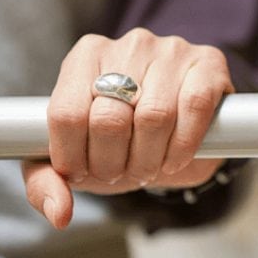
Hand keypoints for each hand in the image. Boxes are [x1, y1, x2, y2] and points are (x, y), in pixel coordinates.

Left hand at [22, 28, 233, 228]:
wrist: (179, 123)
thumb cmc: (121, 139)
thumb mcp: (78, 157)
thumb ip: (48, 182)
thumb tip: (58, 212)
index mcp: (85, 56)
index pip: (66, 113)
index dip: (73, 156)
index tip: (84, 172)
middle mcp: (128, 45)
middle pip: (108, 119)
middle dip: (112, 163)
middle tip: (120, 174)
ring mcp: (171, 50)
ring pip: (154, 116)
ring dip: (149, 160)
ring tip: (147, 168)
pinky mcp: (208, 62)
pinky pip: (194, 107)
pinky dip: (183, 146)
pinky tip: (174, 158)